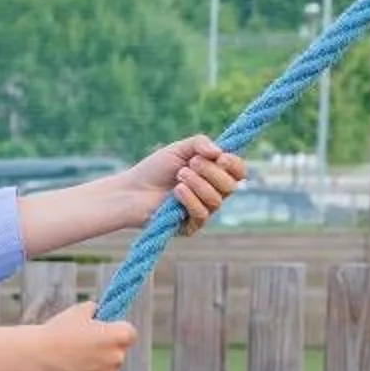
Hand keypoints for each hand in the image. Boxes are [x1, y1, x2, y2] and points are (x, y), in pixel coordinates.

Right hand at [32, 300, 135, 370]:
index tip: (103, 334)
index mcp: (119, 336)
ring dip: (97, 368)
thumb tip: (100, 313)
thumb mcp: (79, 311)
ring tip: (74, 362)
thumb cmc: (58, 331)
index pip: (130, 334)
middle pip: (118, 353)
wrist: (38, 357)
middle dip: (105, 351)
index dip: (116, 332)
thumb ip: (96, 310)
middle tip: (82, 349)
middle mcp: (119, 357)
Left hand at [123, 136, 245, 233]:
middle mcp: (213, 193)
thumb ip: (200, 143)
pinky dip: (190, 200)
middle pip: (231, 186)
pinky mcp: (191, 227)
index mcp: (214, 174)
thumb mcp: (178, 149)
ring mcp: (203, 211)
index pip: (238, 172)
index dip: (234, 165)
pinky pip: (202, 215)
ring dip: (199, 184)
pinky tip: (177, 191)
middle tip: (190, 164)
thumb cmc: (154, 169)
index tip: (221, 157)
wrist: (131, 190)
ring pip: (217, 200)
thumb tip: (219, 152)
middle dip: (211, 172)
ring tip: (179, 175)